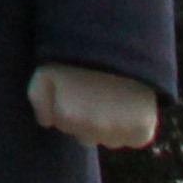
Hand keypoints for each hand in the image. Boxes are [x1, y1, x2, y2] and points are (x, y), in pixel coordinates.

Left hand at [31, 62, 159, 147]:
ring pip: (111, 140)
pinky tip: (131, 107)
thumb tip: (46, 123)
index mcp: (68, 117)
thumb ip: (39, 99)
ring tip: (113, 97)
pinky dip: (135, 128)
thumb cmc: (80, 54)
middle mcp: (94, 129)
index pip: (64, 125)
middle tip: (96, 92)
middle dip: (89, 120)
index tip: (76, 88)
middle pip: (87, 137)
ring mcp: (120, 131)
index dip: (69, 107)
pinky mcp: (143, 130)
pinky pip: (136, 140)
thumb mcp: (46, 70)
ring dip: (111, 126)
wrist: (121, 42)